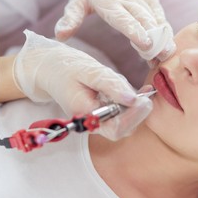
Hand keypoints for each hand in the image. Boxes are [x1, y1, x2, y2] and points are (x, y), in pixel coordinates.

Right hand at [13, 30, 152, 139]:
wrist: (50, 69)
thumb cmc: (65, 68)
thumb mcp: (88, 71)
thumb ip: (110, 84)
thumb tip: (133, 98)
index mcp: (85, 114)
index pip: (115, 129)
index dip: (133, 118)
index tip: (144, 101)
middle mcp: (92, 121)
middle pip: (122, 129)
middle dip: (138, 114)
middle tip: (147, 95)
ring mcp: (97, 118)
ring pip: (124, 120)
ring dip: (136, 107)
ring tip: (143, 91)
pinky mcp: (102, 111)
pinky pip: (121, 112)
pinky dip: (134, 103)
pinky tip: (143, 91)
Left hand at [54, 0, 175, 61]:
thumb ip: (71, 17)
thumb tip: (60, 36)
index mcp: (109, 1)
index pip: (124, 18)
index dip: (135, 31)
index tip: (145, 45)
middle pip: (144, 21)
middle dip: (154, 40)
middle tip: (160, 59)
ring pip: (156, 20)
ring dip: (162, 39)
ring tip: (166, 57)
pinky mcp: (152, 0)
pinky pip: (161, 18)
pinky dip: (165, 33)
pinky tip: (167, 48)